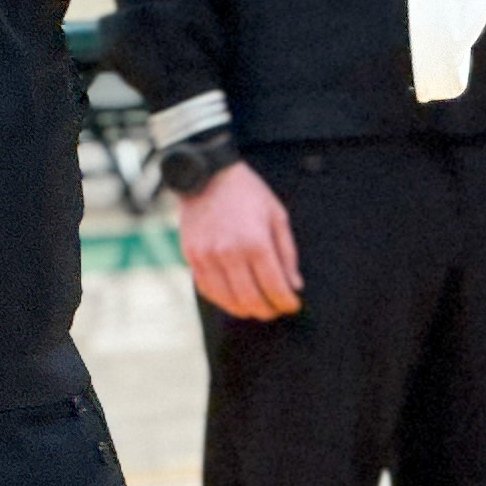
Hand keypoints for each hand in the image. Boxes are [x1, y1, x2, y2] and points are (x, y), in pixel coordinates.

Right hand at [176, 161, 300, 319]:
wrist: (207, 175)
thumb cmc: (248, 194)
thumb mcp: (277, 216)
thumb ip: (287, 254)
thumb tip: (294, 286)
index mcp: (255, 242)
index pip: (274, 287)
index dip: (287, 302)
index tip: (293, 305)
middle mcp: (229, 253)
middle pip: (252, 299)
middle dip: (268, 310)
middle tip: (276, 309)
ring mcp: (207, 257)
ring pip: (228, 300)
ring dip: (246, 310)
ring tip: (257, 306)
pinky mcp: (191, 257)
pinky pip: (207, 290)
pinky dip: (223, 300)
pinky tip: (234, 298)